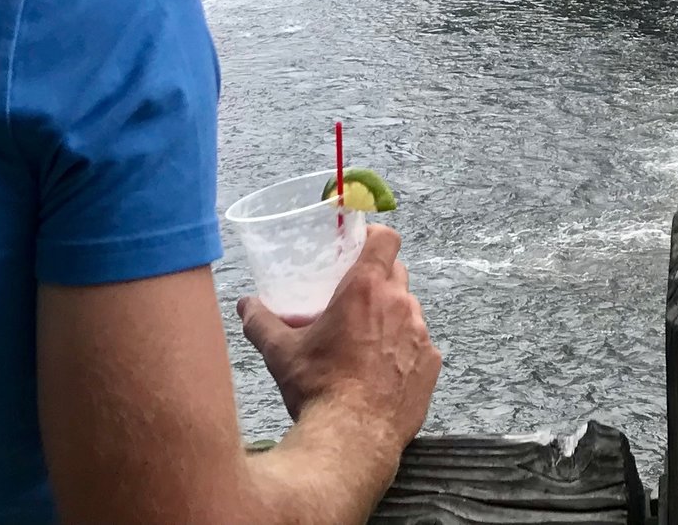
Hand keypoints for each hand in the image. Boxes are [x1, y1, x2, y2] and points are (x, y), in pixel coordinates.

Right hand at [240, 227, 438, 449]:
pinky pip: (421, 346)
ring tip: (366, 343)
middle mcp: (401, 304)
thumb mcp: (280, 352)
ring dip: (392, 319)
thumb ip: (261, 321)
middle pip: (397, 274)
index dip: (375, 238)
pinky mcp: (432, 365)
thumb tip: (245, 304)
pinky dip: (405, 352)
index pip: (386, 239)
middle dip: (379, 281)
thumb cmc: (317, 388)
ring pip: (410, 311)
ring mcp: (421, 335)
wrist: (351, 440)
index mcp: (366, 288)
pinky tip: (383, 373)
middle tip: (355, 302)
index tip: (360, 247)